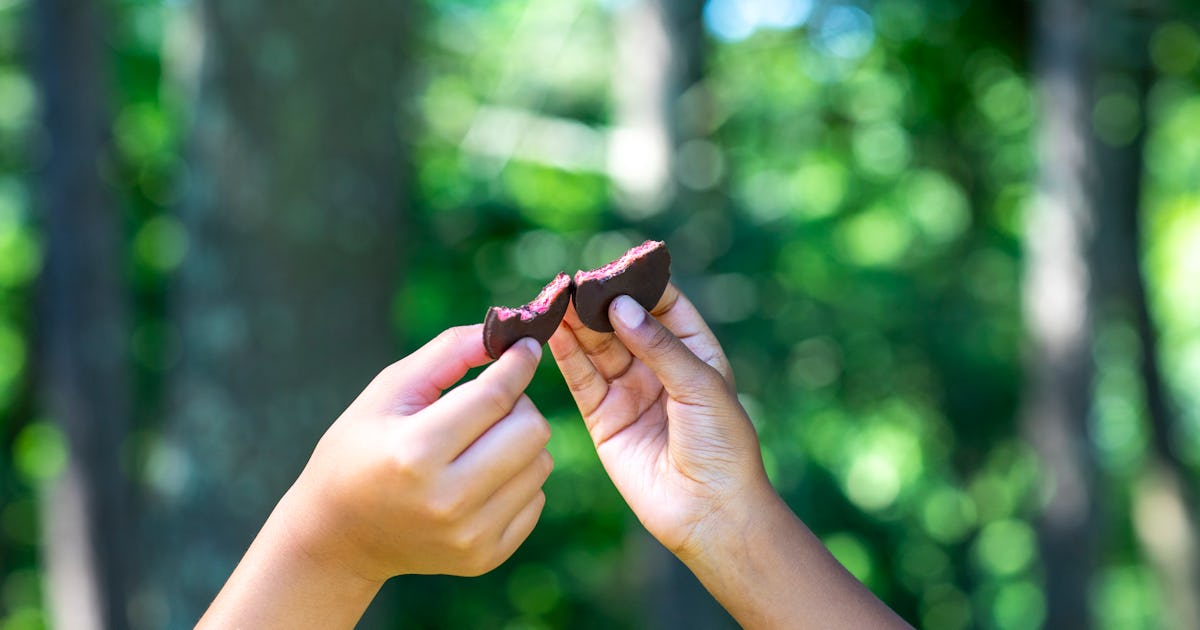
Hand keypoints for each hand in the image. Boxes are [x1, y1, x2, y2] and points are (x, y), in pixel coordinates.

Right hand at [200, 326, 552, 628]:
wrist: (338, 537)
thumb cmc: (360, 449)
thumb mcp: (388, 392)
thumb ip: (447, 353)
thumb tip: (508, 333)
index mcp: (416, 453)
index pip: (494, 396)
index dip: (517, 363)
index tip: (526, 346)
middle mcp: (447, 500)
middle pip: (531, 430)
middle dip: (518, 404)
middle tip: (492, 402)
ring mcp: (469, 535)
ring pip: (541, 463)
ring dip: (519, 443)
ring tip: (480, 442)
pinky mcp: (485, 556)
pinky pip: (536, 498)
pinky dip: (517, 479)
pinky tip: (480, 477)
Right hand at [549, 289, 911, 628]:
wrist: (711, 511)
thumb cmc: (722, 446)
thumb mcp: (700, 385)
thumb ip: (658, 344)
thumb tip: (620, 306)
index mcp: (694, 352)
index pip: (663, 305)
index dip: (638, 284)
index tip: (613, 266)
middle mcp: (658, 367)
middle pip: (622, 323)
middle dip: (598, 302)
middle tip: (571, 283)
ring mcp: (629, 392)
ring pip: (597, 348)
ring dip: (577, 324)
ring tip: (555, 301)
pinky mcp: (604, 418)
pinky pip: (582, 380)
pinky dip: (566, 355)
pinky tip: (553, 332)